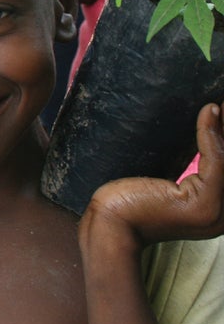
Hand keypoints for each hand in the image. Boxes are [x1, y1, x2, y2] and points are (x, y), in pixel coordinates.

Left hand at [81, 100, 223, 247]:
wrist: (111, 222)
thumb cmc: (132, 200)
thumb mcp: (169, 182)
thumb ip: (195, 168)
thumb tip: (208, 128)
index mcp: (219, 211)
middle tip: (223, 101)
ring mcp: (219, 214)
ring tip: (220, 101)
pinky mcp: (204, 204)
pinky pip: (217, 161)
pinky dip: (212, 133)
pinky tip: (210, 110)